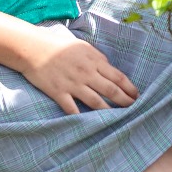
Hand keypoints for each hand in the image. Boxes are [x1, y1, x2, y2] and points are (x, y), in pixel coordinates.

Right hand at [15, 27, 138, 114]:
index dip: (130, 88)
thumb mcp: (84, 47)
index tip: (137, 96)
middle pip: (111, 90)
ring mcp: (72, 84)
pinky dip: (81, 117)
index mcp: (94, 61)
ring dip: (109, 112)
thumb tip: (111, 70)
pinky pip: (72, 108)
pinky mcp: (58, 92)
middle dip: (124, 101)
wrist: (34, 48)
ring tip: (118, 118)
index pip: (118, 77)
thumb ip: (98, 59)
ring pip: (96, 102)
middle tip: (134, 109)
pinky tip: (89, 124)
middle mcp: (86, 73)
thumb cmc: (60, 46)